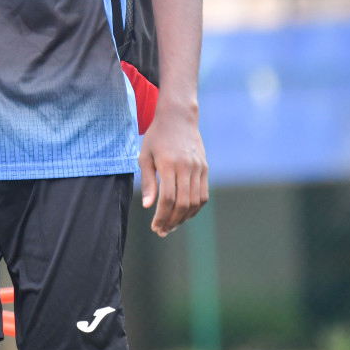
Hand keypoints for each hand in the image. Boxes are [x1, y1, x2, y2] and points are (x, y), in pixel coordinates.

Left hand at [138, 104, 207, 236]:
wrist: (178, 118)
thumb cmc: (157, 137)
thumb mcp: (145, 156)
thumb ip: (148, 182)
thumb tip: (147, 206)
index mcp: (169, 164)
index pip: (168, 199)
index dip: (162, 216)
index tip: (155, 227)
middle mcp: (186, 168)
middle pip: (183, 203)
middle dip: (172, 221)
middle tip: (162, 231)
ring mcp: (198, 169)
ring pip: (195, 202)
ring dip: (184, 218)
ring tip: (172, 226)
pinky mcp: (205, 169)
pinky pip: (203, 194)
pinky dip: (195, 208)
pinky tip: (184, 215)